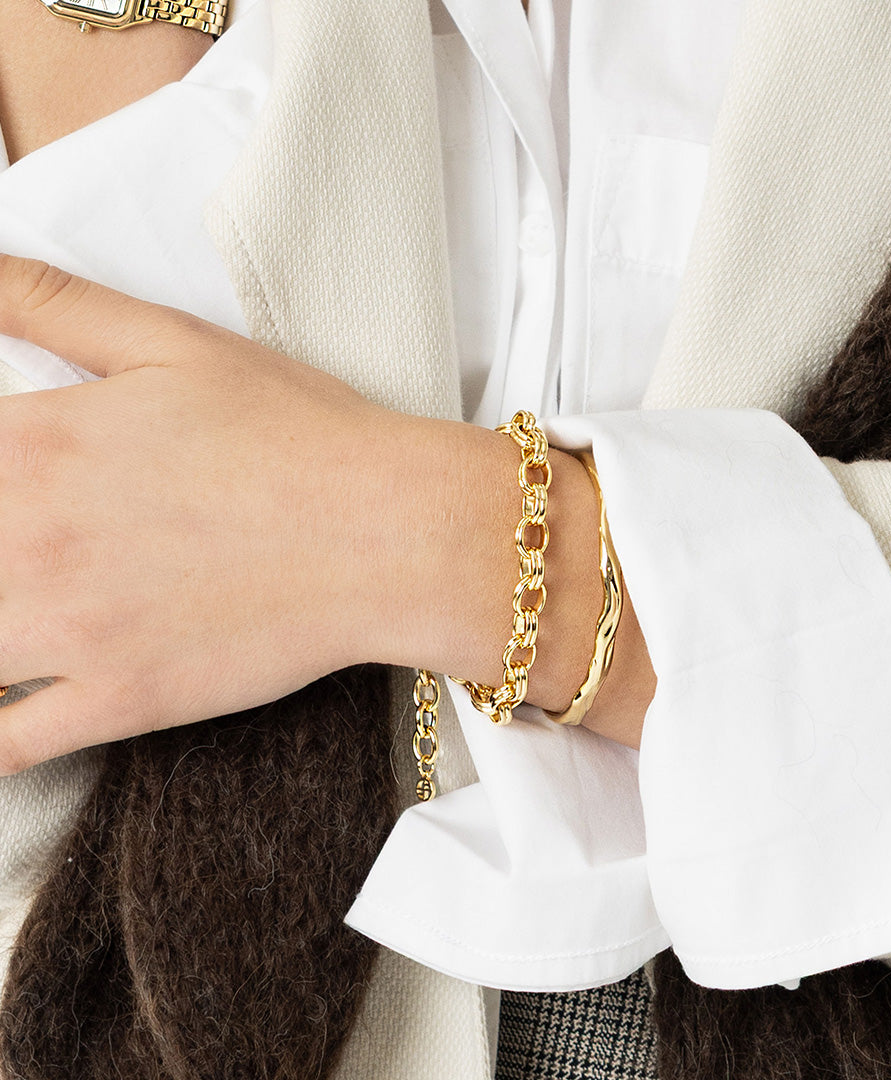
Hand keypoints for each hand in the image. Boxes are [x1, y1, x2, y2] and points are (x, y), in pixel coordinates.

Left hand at [0, 256, 409, 769]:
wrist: (390, 532)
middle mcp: (29, 541)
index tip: (3, 485)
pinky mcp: (118, 701)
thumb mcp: (173, 341)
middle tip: (13, 550)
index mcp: (35, 443)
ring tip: (11, 611)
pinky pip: (1, 749)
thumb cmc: (298, 437)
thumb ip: (50, 301)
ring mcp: (70, 633)